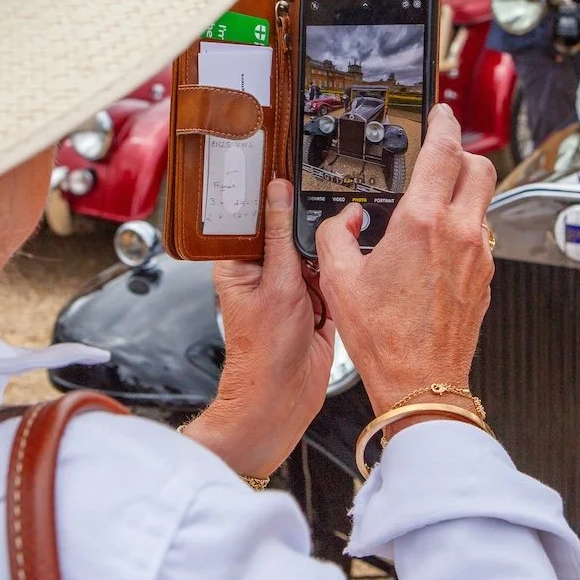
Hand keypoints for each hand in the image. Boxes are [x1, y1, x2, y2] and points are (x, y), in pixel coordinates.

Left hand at [183, 180, 334, 479]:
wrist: (283, 399)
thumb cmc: (263, 352)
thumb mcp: (276, 282)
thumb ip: (282, 234)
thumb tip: (278, 192)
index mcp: (240, 263)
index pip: (258, 217)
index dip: (278, 199)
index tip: (299, 180)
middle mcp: (265, 273)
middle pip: (294, 234)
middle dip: (312, 239)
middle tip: (324, 239)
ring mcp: (291, 289)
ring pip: (319, 256)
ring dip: (328, 265)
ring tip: (323, 284)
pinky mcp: (315, 305)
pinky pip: (334, 280)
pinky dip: (340, 285)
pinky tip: (336, 296)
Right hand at [315, 105, 495, 419]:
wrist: (421, 384)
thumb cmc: (384, 339)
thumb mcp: (340, 278)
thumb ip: (335, 234)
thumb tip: (343, 219)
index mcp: (423, 223)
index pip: (444, 150)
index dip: (443, 122)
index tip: (440, 112)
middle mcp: (460, 233)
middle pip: (480, 166)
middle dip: (462, 150)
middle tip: (441, 150)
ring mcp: (479, 256)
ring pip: (483, 201)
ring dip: (463, 189)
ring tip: (434, 199)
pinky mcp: (486, 278)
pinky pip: (480, 235)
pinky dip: (463, 225)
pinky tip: (436, 244)